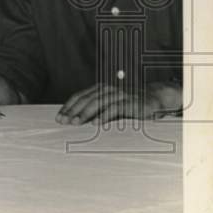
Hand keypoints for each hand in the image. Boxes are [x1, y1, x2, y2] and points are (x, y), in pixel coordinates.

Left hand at [56, 81, 181, 124]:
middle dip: (72, 111)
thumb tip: (76, 121)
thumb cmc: (128, 105)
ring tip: (75, 123)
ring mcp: (118, 94)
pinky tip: (96, 124)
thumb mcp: (110, 106)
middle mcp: (107, 89)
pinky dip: (103, 116)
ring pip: (97, 103)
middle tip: (63, 122)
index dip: (68, 106)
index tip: (59, 117)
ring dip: (84, 114)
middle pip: (85, 100)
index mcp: (99, 89)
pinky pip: (113, 109)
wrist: (153, 99)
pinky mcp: (128, 102)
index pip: (79, 97)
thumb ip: (95, 111)